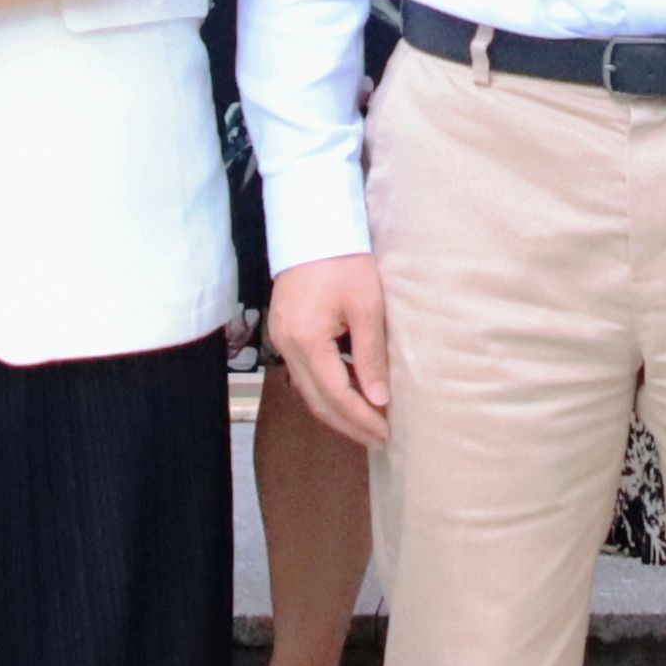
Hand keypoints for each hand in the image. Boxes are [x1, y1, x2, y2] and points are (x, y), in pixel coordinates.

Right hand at [270, 255, 393, 449]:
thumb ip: (371, 356)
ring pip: (307, 390)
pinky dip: (326, 389)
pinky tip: (348, 393)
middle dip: (348, 424)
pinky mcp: (283, 331)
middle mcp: (287, 345)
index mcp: (307, 340)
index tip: (385, 433)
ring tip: (366, 423)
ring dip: (336, 410)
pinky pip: (304, 372)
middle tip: (377, 439)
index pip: (336, 395)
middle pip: (317, 400)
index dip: (361, 418)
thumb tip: (379, 399)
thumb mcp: (367, 307)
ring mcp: (280, 339)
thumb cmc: (345, 260)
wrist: (314, 226)